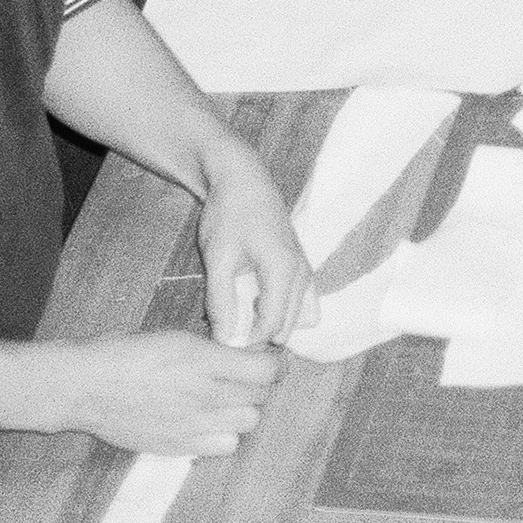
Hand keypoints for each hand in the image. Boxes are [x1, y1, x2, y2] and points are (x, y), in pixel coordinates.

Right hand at [56, 331, 282, 457]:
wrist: (86, 386)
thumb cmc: (126, 353)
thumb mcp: (175, 336)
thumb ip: (214, 350)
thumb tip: (246, 355)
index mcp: (203, 361)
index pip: (266, 370)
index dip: (276, 364)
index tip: (271, 360)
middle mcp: (203, 395)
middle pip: (261, 397)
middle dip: (260, 385)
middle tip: (246, 378)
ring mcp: (192, 425)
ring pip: (248, 424)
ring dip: (244, 411)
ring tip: (227, 401)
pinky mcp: (179, 447)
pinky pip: (224, 447)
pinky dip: (225, 436)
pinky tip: (210, 423)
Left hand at [194, 139, 315, 345]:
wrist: (242, 179)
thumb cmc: (228, 215)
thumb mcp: (218, 259)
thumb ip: (221, 303)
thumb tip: (225, 343)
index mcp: (283, 271)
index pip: (271, 327)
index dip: (245, 341)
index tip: (219, 337)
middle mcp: (302, 273)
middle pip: (287, 327)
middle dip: (258, 335)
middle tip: (226, 326)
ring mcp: (305, 269)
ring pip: (298, 317)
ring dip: (271, 324)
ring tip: (240, 315)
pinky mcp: (300, 265)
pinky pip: (301, 302)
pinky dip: (281, 311)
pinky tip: (254, 302)